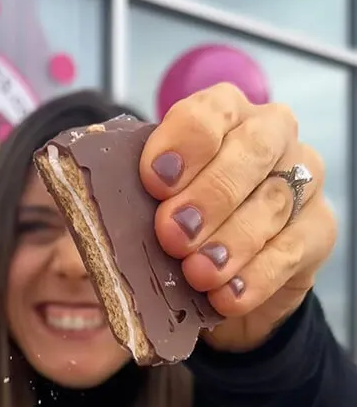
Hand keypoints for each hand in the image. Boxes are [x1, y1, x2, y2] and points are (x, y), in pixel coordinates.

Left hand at [139, 83, 335, 351]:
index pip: (211, 111)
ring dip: (231, 241)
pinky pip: (292, 248)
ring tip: (197, 273)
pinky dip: (256, 276)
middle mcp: (271, 137)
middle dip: (210, 194)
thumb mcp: (148, 210)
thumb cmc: (182, 232)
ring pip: (274, 201)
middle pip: (252, 150)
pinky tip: (226, 296)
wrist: (220, 287)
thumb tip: (89, 205)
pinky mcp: (317, 230)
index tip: (155, 181)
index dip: (184, 143)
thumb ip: (130, 197)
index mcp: (224, 115)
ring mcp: (302, 182)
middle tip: (173, 235)